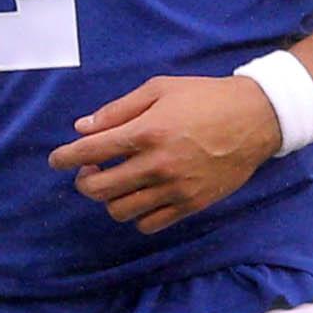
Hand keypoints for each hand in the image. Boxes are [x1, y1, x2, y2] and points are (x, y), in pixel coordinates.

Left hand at [47, 75, 281, 232]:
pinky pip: (150, 223)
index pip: (92, 152)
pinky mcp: (191, 204)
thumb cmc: (204, 97)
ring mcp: (175, 189)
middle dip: (83, 181)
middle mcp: (158, 165)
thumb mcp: (158, 89)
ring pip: (121, 210)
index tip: (56, 160)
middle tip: (88, 170)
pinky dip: (135, 214)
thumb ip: (117, 110)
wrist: (255, 118)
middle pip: (100, 188)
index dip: (66, 157)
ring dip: (108, 198)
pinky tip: (138, 196)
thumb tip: (82, 128)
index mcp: (147, 132)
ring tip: (113, 182)